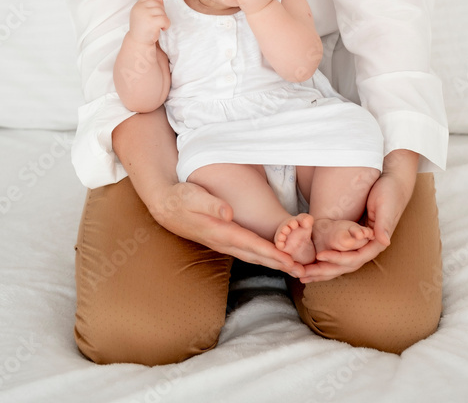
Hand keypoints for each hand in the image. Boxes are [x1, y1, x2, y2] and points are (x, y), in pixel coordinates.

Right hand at [128, 0, 169, 44]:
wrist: (138, 43)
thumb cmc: (142, 28)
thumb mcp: (140, 13)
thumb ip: (147, 6)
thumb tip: (160, 1)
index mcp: (137, 5)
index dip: (158, 1)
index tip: (158, 10)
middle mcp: (140, 8)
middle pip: (158, 4)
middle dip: (161, 12)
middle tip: (157, 20)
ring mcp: (145, 14)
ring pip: (162, 11)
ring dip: (164, 19)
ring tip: (159, 25)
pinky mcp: (152, 22)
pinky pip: (165, 19)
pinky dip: (166, 24)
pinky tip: (162, 28)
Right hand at [149, 179, 307, 279]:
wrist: (166, 207)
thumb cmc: (181, 198)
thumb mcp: (193, 196)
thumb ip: (211, 205)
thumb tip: (228, 214)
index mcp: (219, 231)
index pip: (250, 244)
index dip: (270, 253)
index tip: (288, 261)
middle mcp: (223, 241)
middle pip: (255, 255)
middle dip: (278, 264)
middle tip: (301, 271)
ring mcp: (223, 243)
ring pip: (252, 256)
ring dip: (272, 263)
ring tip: (293, 268)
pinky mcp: (223, 240)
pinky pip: (247, 251)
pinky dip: (262, 256)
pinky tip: (273, 258)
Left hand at [297, 161, 417, 282]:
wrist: (393, 184)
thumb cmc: (390, 193)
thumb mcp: (386, 207)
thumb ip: (384, 225)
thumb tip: (383, 242)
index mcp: (376, 242)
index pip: (355, 258)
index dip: (337, 259)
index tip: (319, 256)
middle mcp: (368, 247)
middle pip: (345, 265)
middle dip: (325, 271)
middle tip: (304, 274)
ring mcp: (361, 244)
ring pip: (341, 262)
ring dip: (323, 270)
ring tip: (303, 275)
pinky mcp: (355, 238)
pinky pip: (340, 252)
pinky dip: (326, 258)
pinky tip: (313, 261)